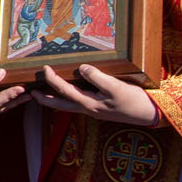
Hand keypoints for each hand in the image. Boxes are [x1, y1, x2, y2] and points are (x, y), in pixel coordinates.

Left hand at [32, 64, 159, 126]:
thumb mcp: (116, 87)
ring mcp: (94, 110)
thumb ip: (97, 77)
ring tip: (43, 92)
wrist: (150, 114)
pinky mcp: (101, 108)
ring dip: (55, 99)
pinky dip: (69, 97)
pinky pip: (78, 102)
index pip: (65, 91)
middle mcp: (89, 109)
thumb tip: (81, 68)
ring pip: (68, 105)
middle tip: (30, 93)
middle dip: (45, 99)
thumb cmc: (134, 101)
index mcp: (89, 105)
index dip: (52, 80)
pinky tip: (68, 92)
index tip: (44, 68)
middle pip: (60, 105)